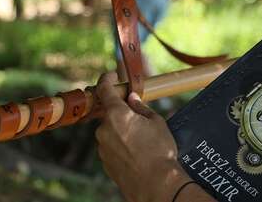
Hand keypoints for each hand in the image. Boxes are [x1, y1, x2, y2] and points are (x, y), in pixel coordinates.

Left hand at [95, 72, 189, 201]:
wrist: (156, 186)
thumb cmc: (159, 152)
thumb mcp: (156, 123)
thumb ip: (141, 107)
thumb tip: (132, 99)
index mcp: (116, 114)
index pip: (104, 89)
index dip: (107, 80)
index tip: (112, 76)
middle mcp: (104, 129)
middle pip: (110, 113)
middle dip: (122, 112)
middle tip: (138, 117)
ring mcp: (102, 146)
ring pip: (110, 131)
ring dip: (121, 130)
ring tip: (142, 141)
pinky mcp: (104, 161)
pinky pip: (111, 146)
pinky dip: (120, 144)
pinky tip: (136, 152)